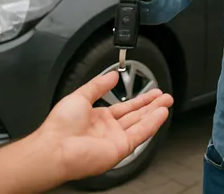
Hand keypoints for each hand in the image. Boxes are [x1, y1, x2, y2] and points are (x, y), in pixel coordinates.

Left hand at [37, 71, 173, 181]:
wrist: (56, 147)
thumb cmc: (60, 126)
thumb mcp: (80, 96)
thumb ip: (98, 85)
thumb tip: (112, 75)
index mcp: (97, 118)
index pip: (124, 107)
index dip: (139, 100)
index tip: (151, 92)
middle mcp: (108, 130)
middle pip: (136, 115)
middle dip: (151, 105)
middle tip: (164, 96)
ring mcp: (115, 140)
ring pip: (140, 124)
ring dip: (155, 113)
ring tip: (167, 102)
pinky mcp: (120, 149)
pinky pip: (140, 134)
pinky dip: (152, 124)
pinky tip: (161, 114)